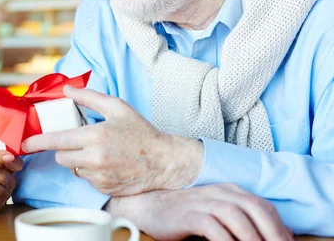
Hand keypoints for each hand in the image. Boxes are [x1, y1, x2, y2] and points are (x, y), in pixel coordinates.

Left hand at [21, 86, 202, 195]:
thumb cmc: (141, 131)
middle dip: (64, 149)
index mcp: (95, 136)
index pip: (57, 140)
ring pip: (72, 168)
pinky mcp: (104, 188)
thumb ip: (89, 97)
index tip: (25, 143)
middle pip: (60, 157)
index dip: (38, 142)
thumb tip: (67, 89)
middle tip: (79, 141)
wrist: (164, 161)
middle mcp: (94, 158)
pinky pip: (86, 179)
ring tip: (100, 152)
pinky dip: (91, 171)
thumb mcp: (117, 107)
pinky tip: (107, 164)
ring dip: (78, 160)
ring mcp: (99, 176)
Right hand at [107, 184, 293, 240]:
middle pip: (254, 208)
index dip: (279, 226)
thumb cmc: (183, 214)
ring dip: (252, 237)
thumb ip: (239, 219)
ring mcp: (202, 201)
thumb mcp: (214, 212)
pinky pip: (212, 227)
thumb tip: (270, 235)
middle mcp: (218, 192)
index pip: (263, 206)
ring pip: (236, 216)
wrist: (146, 206)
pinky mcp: (188, 214)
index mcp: (229, 190)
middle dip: (272, 232)